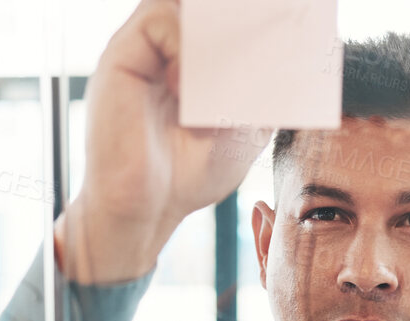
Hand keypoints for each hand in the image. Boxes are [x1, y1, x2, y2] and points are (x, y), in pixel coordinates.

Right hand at [58, 0, 271, 282]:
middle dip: (240, 22)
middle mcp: (166, 44)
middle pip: (204, 7)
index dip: (251, 20)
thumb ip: (263, 85)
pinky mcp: (122, 54)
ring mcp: (144, 46)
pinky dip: (185, 50)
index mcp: (193, 57)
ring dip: (216, 39)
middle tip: (262, 50)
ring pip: (187, 6)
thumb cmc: (190, 173)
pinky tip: (186, 92)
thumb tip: (286, 48)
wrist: (147, 210)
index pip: (222, 16)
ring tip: (224, 84)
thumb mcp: (247, 124)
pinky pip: (160, 19)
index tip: (283, 35)